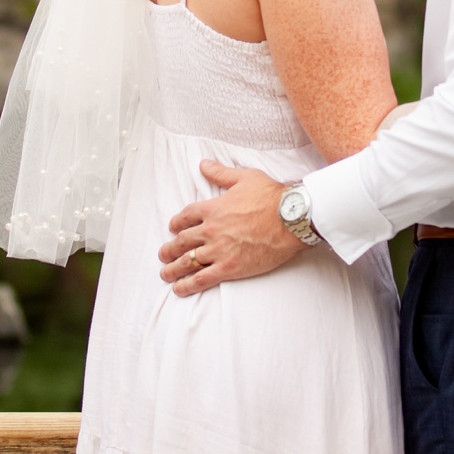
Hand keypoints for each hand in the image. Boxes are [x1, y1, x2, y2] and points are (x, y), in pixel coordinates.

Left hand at [157, 160, 308, 296]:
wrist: (290, 219)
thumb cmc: (271, 197)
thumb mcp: (244, 178)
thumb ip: (221, 173)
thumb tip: (203, 164)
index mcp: (212, 208)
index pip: (185, 217)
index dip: (176, 223)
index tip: (173, 229)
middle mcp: (210, 230)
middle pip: (182, 241)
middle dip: (170, 249)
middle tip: (163, 255)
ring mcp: (218, 250)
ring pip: (188, 262)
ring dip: (173, 268)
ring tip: (166, 273)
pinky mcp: (229, 267)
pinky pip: (202, 278)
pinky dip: (188, 285)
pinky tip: (179, 288)